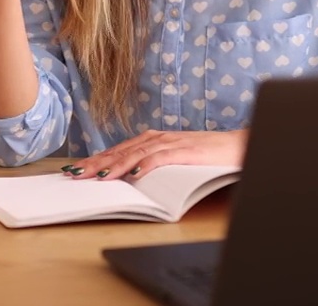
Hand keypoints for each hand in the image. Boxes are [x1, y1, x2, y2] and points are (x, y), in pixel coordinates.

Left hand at [63, 129, 247, 180]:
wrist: (242, 146)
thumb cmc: (211, 155)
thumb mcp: (178, 161)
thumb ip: (157, 165)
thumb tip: (132, 179)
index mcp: (156, 140)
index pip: (120, 150)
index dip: (98, 159)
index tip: (79, 169)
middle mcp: (160, 138)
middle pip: (122, 150)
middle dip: (96, 162)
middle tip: (75, 173)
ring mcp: (173, 143)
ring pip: (136, 154)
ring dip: (114, 164)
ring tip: (95, 175)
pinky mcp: (187, 151)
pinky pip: (162, 158)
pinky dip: (146, 165)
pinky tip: (132, 173)